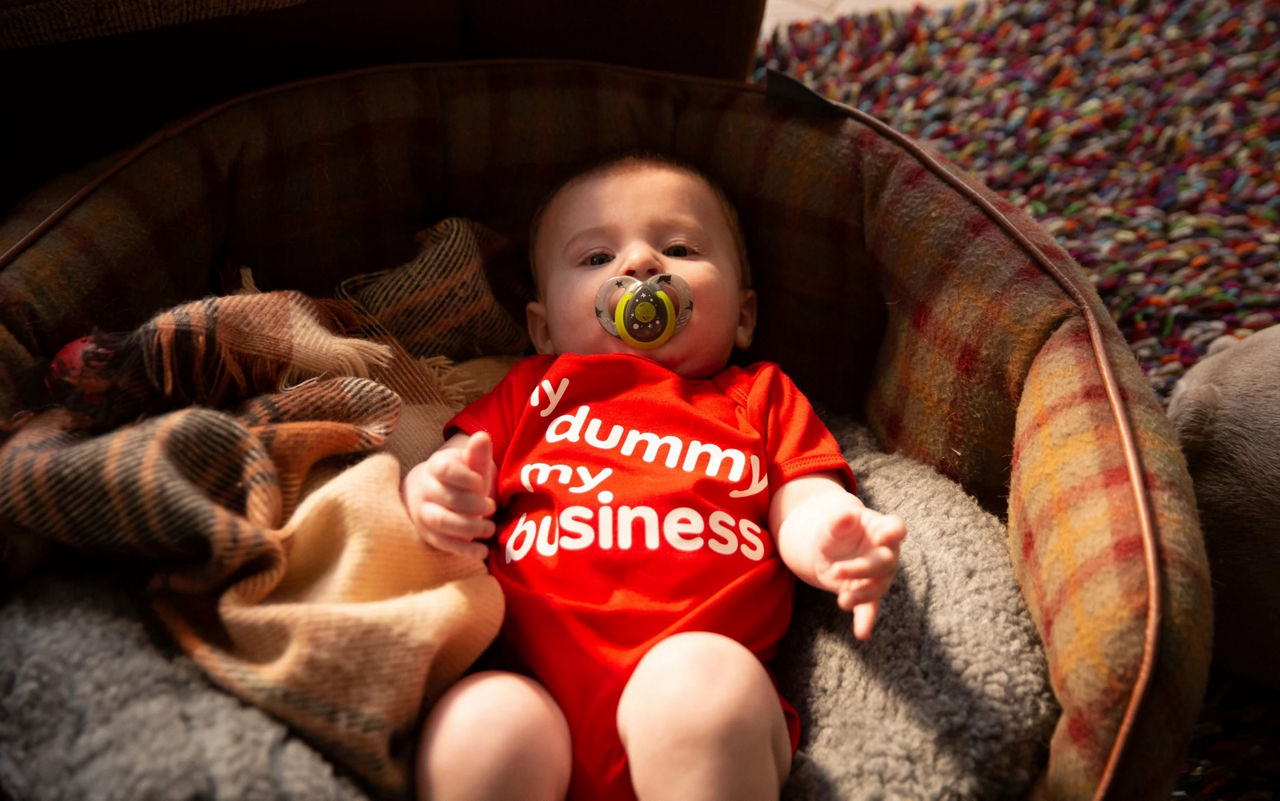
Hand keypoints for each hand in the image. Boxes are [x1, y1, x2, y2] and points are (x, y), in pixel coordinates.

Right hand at [402, 432, 497, 559]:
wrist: (434, 494)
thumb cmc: (461, 478)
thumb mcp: (470, 465)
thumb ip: (477, 454)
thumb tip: (482, 437)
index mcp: (435, 467)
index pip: (445, 470)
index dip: (466, 477)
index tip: (481, 483)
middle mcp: (424, 489)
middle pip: (447, 498)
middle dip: (473, 504)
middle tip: (491, 507)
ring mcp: (423, 513)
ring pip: (442, 521)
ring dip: (469, 527)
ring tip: (490, 528)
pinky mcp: (428, 534)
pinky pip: (443, 543)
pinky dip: (464, 549)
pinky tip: (482, 550)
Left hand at [807, 493, 905, 640]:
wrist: (828, 550)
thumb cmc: (836, 532)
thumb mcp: (832, 525)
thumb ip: (838, 521)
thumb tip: (845, 516)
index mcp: (882, 529)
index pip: (895, 528)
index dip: (893, 532)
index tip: (885, 536)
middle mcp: (887, 554)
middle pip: (884, 562)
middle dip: (862, 568)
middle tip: (837, 571)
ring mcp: (880, 576)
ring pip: (878, 587)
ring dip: (861, 595)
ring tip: (842, 601)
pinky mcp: (868, 594)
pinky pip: (870, 608)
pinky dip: (866, 621)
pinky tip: (862, 634)